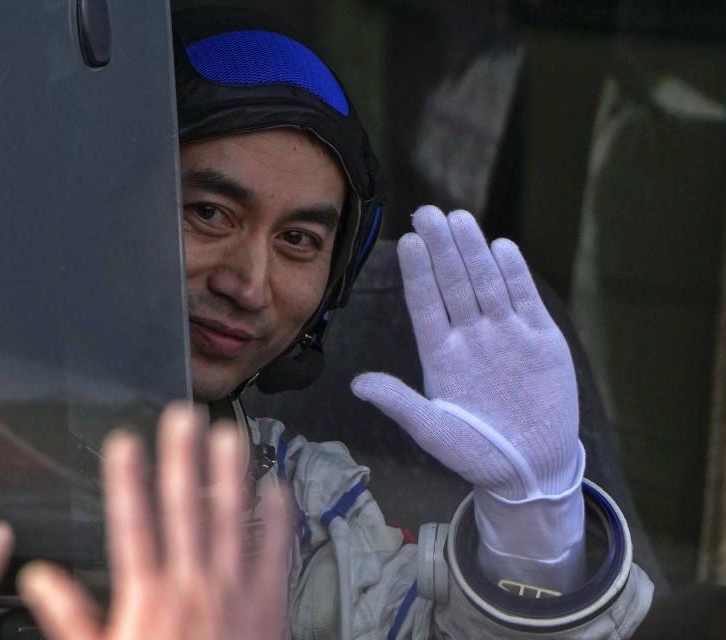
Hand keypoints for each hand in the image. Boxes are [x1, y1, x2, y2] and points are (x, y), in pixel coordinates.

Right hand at [18, 403, 289, 639]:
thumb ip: (70, 618)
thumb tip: (37, 578)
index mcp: (148, 596)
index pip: (132, 524)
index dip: (127, 480)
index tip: (124, 443)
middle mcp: (192, 584)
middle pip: (184, 508)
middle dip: (181, 458)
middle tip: (181, 417)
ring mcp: (234, 590)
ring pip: (232, 519)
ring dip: (230, 473)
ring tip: (228, 434)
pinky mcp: (269, 604)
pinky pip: (275, 553)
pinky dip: (278, 519)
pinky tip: (278, 486)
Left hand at [351, 206, 584, 589]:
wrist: (532, 468)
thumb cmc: (478, 454)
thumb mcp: (434, 432)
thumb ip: (401, 404)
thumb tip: (357, 384)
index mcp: (441, 356)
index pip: (426, 305)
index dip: (418, 274)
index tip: (407, 242)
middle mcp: (471, 337)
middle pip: (454, 284)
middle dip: (442, 249)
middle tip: (428, 212)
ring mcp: (506, 335)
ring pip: (487, 284)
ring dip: (474, 252)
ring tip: (459, 219)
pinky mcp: (542, 340)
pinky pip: (525, 300)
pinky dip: (515, 274)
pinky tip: (501, 247)